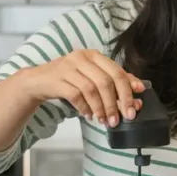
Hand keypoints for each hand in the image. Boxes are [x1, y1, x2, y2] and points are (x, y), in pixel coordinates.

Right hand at [26, 49, 144, 125]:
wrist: (38, 80)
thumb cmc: (69, 80)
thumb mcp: (92, 77)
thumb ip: (114, 82)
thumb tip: (138, 92)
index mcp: (94, 55)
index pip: (116, 71)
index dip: (128, 89)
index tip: (136, 104)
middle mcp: (81, 57)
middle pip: (106, 81)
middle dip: (116, 102)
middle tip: (121, 119)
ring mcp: (68, 67)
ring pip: (91, 89)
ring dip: (101, 108)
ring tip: (105, 120)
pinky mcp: (57, 79)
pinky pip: (76, 96)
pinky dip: (85, 108)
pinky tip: (89, 115)